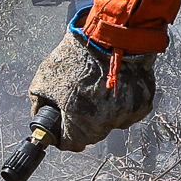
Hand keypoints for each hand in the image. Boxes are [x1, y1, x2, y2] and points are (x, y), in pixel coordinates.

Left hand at [27, 29, 153, 149]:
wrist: (111, 36)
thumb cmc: (76, 57)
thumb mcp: (43, 81)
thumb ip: (39, 106)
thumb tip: (39, 118)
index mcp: (79, 124)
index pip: (69, 144)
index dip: (62, 133)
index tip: (62, 122)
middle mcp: (104, 124)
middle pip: (90, 134)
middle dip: (82, 121)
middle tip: (79, 97)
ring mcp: (125, 115)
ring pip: (110, 122)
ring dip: (102, 111)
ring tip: (96, 86)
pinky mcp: (142, 104)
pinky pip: (128, 111)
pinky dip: (120, 102)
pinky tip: (113, 84)